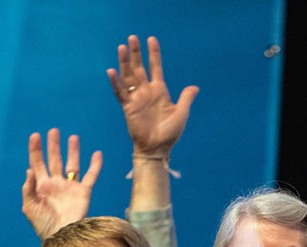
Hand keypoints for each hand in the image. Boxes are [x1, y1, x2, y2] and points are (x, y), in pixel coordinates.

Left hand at [22, 128, 101, 238]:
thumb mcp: (29, 206)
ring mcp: (70, 187)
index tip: (35, 136)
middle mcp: (56, 184)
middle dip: (54, 146)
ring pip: (72, 165)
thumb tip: (29, 169)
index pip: (37, 163)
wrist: (61, 236)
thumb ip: (28, 188)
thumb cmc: (43, 224)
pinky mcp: (83, 192)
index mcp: (41, 186)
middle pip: (55, 160)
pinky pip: (91, 176)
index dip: (35, 150)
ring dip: (73, 151)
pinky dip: (95, 165)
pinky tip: (97, 154)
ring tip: (73, 137)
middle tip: (53, 131)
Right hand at [107, 35, 197, 155]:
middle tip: (132, 37)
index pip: (156, 67)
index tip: (152, 39)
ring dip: (124, 62)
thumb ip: (186, 99)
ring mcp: (136, 98)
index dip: (154, 54)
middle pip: (139, 68)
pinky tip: (111, 71)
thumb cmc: (170, 134)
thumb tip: (195, 87)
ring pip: (128, 76)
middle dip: (136, 53)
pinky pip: (120, 92)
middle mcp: (146, 91)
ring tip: (121, 48)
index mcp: (160, 91)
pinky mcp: (128, 107)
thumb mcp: (181, 114)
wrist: (157, 149)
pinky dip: (115, 82)